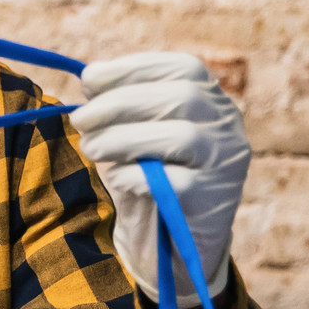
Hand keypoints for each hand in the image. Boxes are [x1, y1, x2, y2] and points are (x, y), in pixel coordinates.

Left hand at [70, 53, 250, 306]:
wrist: (173, 241)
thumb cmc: (151, 175)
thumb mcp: (138, 133)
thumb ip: (122, 105)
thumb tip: (90, 77)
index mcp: (212, 99)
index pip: (184, 67)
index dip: (134, 68)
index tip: (89, 78)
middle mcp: (228, 126)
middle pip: (181, 97)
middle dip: (120, 104)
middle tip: (80, 119)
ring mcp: (227, 164)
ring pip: (182, 137)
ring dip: (124, 138)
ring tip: (90, 148)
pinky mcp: (215, 201)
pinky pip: (179, 182)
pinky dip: (139, 176)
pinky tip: (118, 178)